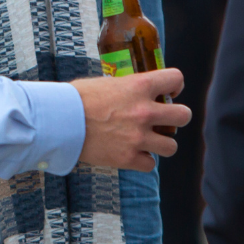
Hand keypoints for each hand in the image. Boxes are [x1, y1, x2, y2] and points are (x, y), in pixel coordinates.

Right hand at [73, 69, 189, 170]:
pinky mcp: (127, 158)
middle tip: (164, 119)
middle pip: (184, 116)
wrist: (59, 121)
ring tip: (148, 140)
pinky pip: (150, 164)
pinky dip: (142, 160)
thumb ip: (129, 88)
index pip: (176, 78)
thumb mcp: (107, 83)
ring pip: (171, 146)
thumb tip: (138, 91)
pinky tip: (131, 153)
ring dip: (161, 143)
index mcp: (139, 86)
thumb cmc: (77, 98)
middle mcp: (144, 112)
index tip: (169, 92)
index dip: (175, 85)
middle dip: (177, 117)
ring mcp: (138, 137)